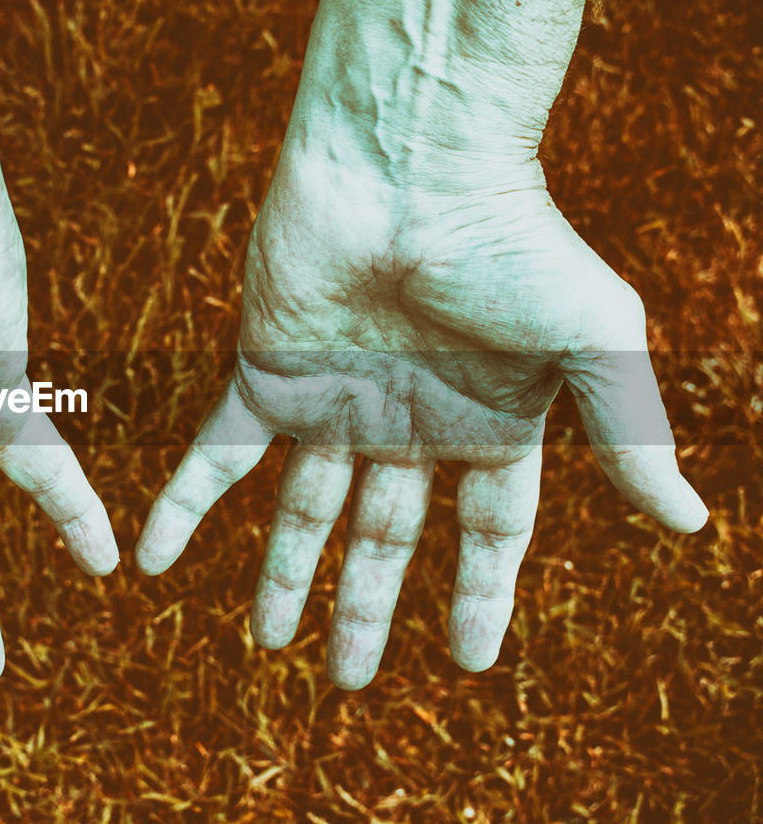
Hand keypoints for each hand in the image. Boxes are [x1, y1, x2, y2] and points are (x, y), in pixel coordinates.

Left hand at [136, 0, 705, 688]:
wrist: (408, 165)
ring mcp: (332, 403)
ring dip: (282, 576)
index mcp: (486, 422)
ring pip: (301, 512)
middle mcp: (406, 422)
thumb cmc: (511, 241)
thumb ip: (629, 433)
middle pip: (383, 539)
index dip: (480, 596)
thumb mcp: (593, 343)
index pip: (488, 534)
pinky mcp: (263, 376)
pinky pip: (216, 458)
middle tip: (346, 679)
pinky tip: (153, 559)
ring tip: (267, 641)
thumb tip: (691, 522)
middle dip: (366, 608)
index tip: (470, 660)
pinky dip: (184, 507)